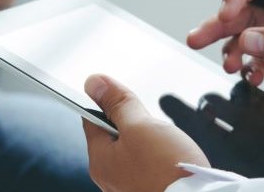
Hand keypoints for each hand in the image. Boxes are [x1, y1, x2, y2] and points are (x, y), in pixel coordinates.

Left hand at [82, 74, 208, 191]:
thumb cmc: (168, 170)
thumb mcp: (140, 126)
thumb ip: (117, 104)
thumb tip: (94, 83)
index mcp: (100, 160)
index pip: (92, 120)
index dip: (108, 104)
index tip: (123, 98)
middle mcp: (110, 177)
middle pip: (115, 136)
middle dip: (135, 125)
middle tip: (152, 128)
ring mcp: (129, 186)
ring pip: (135, 150)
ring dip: (149, 141)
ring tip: (165, 146)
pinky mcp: (148, 189)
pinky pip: (149, 166)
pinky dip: (159, 158)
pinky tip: (171, 159)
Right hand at [187, 0, 263, 112]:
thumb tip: (248, 39)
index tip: (225, 12)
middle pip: (246, 8)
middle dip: (220, 22)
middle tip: (197, 37)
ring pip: (245, 34)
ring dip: (231, 48)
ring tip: (228, 65)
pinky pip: (255, 57)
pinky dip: (248, 67)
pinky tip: (252, 76)